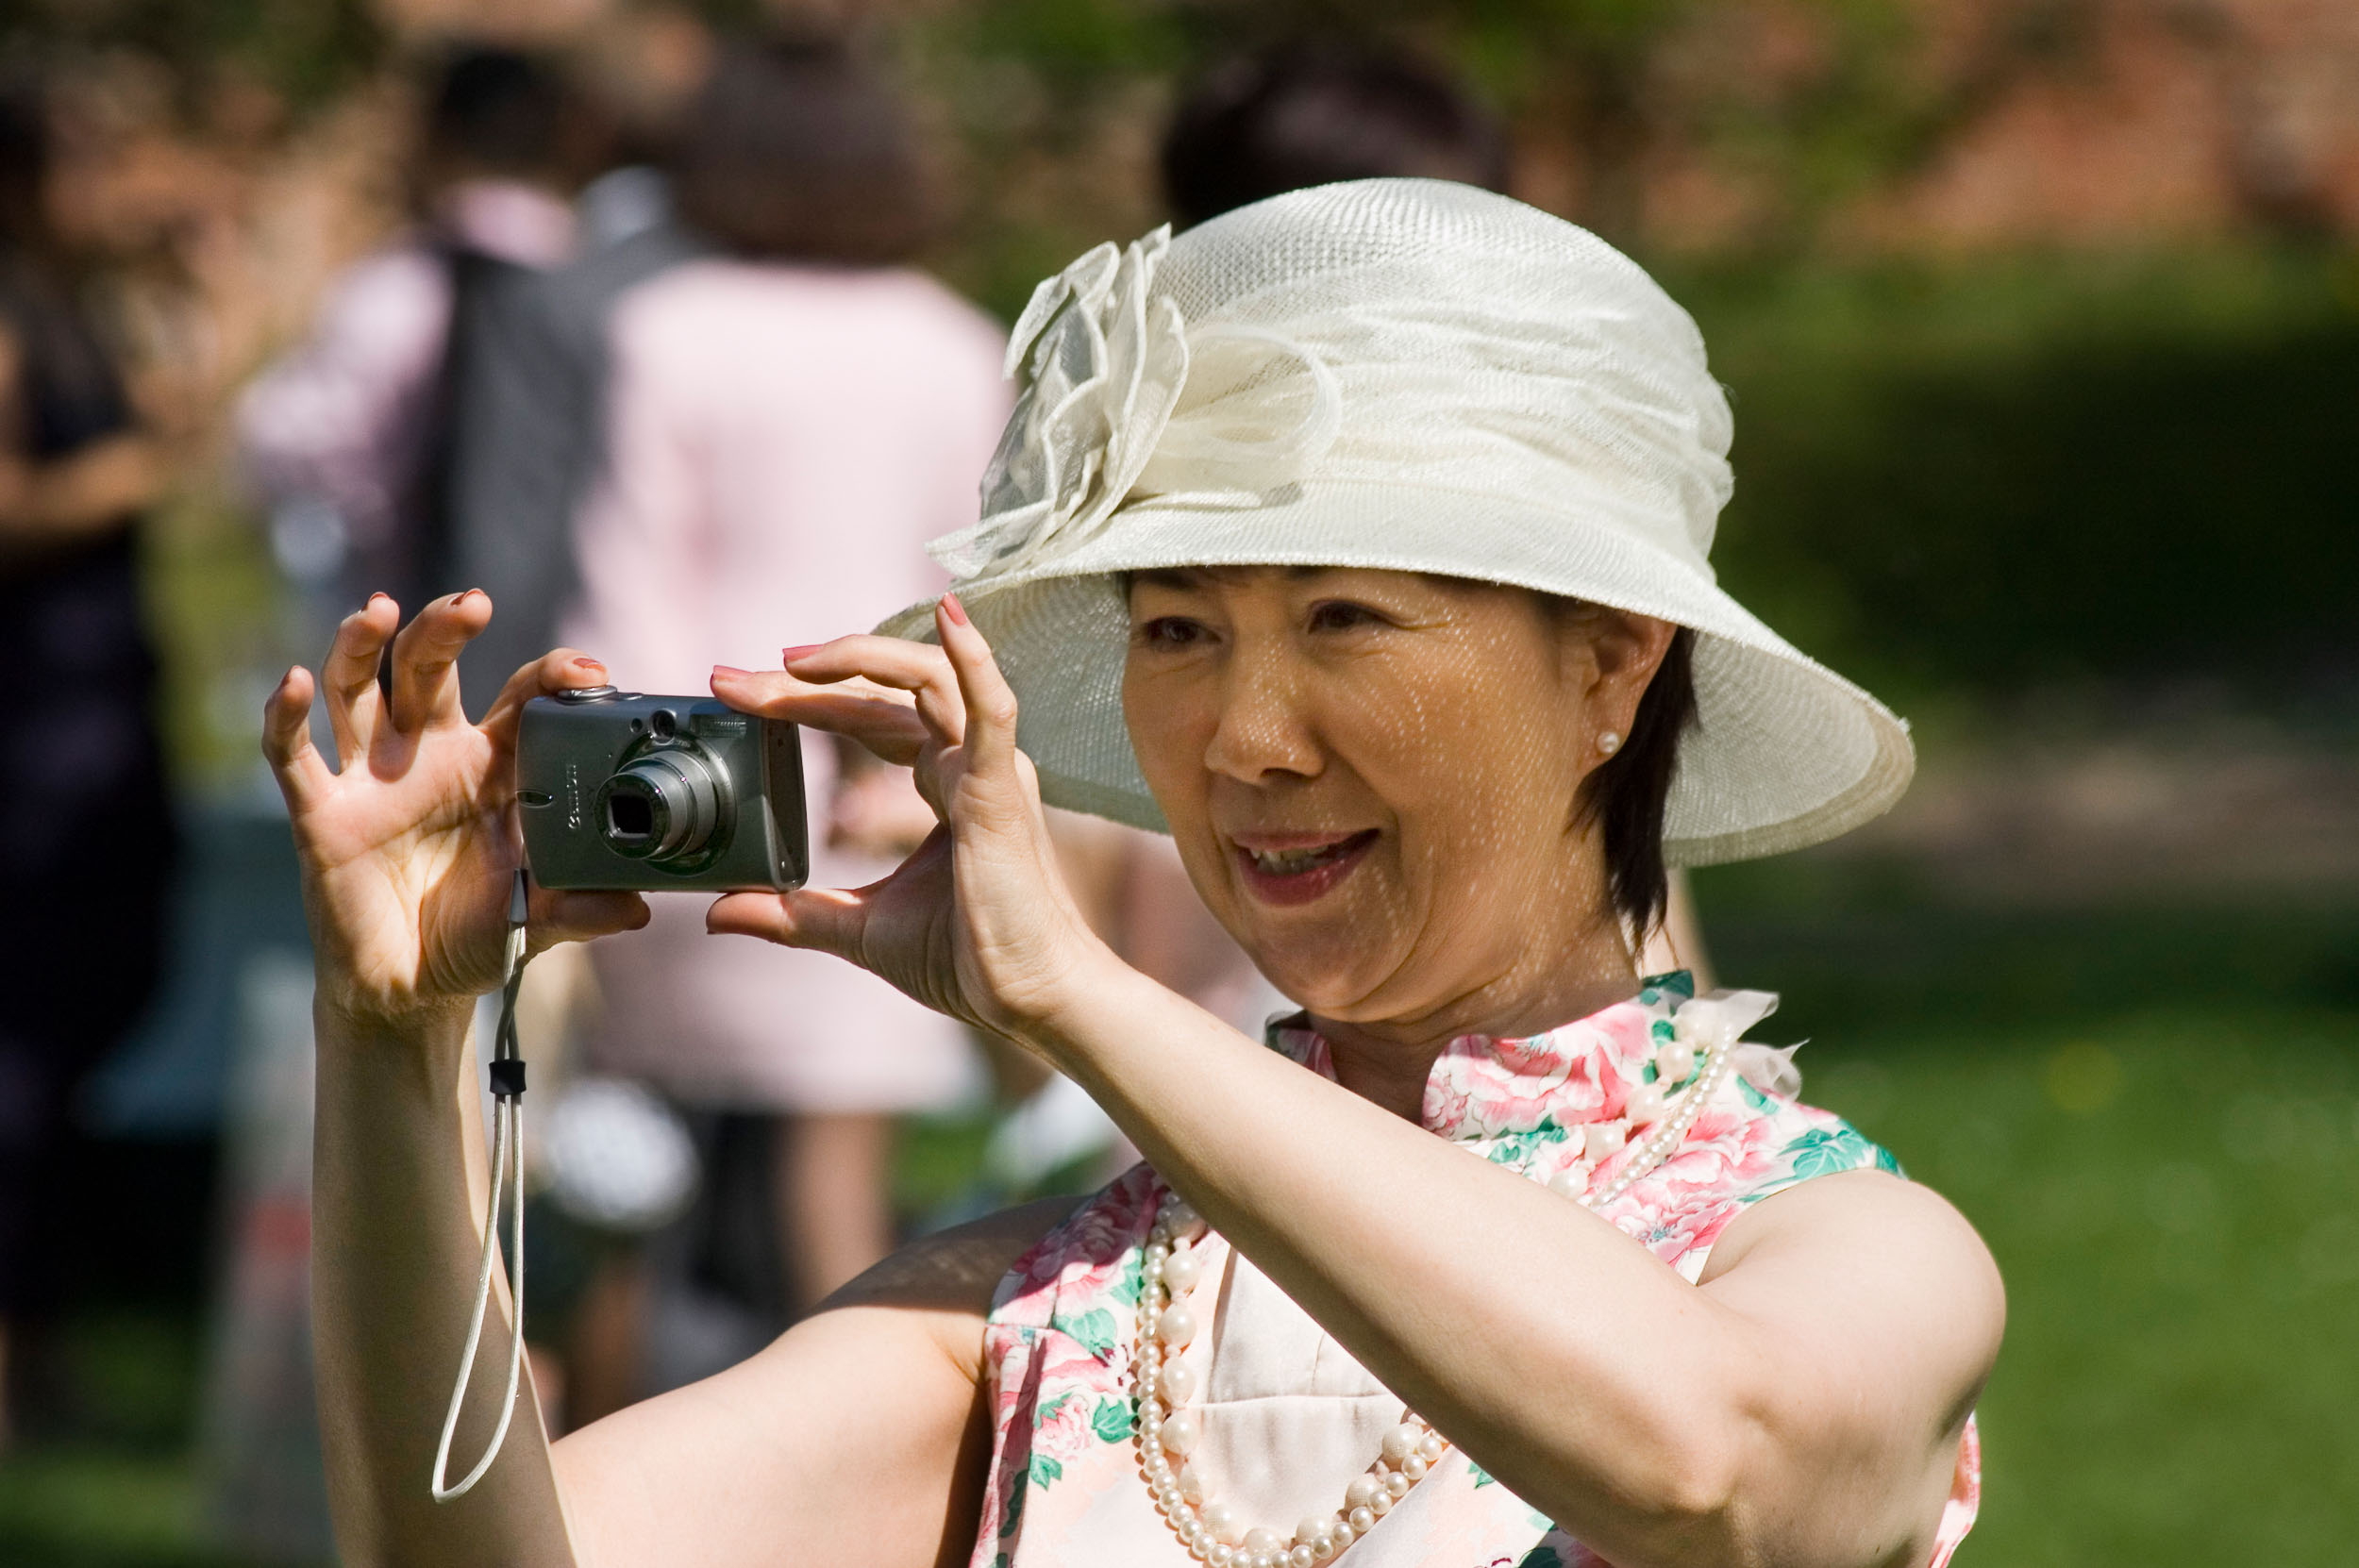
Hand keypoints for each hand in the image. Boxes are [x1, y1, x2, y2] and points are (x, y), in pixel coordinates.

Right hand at [261, 591, 648, 1028]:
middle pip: (428, 668)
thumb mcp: (537, 922)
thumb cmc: (479, 937)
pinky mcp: (322, 811)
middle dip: (445, 628)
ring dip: (359, 645)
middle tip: (472, 603)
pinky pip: (295, 755)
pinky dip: (285, 717)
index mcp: (492, 768)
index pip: (520, 700)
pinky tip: (293, 682)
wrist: (410, 990)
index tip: (587, 671)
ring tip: (377, 610)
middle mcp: (429, 756)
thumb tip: (638, 911)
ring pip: (357, 690)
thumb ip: (581, 909)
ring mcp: (372, 777)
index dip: (551, 676)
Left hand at [706, 597, 1111, 1038]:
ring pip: (929, 677)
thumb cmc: (970, 959)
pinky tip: (950, 615)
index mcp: (944, 785)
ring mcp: (989, 768)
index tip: (736, 695)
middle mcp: (968, 762)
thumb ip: (793, 913)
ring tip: (792, 660)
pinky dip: (973, 658)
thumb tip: (720, 913)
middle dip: (807, 678)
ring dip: (860, 657)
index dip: (805, 698)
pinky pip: (991, 709)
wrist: (1028, 998)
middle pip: (884, 690)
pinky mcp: (1000, 788)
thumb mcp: (859, 927)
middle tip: (734, 680)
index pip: (867, 715)